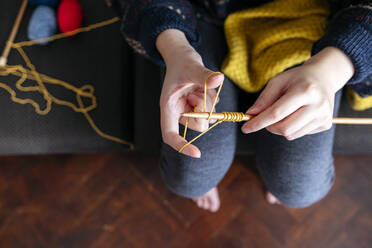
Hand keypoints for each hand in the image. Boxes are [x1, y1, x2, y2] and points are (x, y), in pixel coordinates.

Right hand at [157, 29, 223, 157]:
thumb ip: (204, 75)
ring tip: (201, 86)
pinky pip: (212, 109)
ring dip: (210, 103)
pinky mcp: (199, 105)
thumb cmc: (181, 61)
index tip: (197, 153)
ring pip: (207, 118)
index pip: (170, 135)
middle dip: (204, 112)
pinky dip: (213, 99)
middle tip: (200, 93)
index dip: (182, 146)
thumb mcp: (191, 66)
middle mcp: (178, 111)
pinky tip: (205, 86)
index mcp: (169, 107)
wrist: (182, 55)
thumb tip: (219, 79)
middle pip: (197, 126)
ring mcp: (189, 109)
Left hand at [241, 47, 353, 139]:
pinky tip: (296, 115)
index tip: (245, 128)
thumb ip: (264, 99)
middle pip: (284, 128)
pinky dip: (290, 128)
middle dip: (269, 127)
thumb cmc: (297, 79)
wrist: (324, 78)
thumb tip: (251, 114)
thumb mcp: (278, 82)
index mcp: (305, 90)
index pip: (276, 113)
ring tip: (282, 114)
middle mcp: (318, 105)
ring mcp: (324, 116)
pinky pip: (299, 134)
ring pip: (291, 135)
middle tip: (265, 119)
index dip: (258, 122)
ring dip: (279, 128)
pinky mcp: (326, 124)